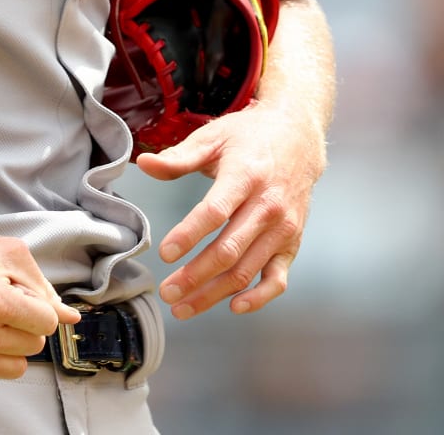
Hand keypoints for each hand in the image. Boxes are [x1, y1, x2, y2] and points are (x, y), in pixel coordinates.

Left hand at [135, 102, 324, 319]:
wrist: (299, 137)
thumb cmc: (250, 137)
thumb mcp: (213, 137)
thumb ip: (179, 157)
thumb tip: (145, 165)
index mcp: (246, 176)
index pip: (215, 211)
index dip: (189, 234)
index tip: (164, 253)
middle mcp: (268, 205)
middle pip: (229, 250)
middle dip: (195, 275)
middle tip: (167, 291)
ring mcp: (283, 228)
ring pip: (247, 270)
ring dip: (214, 293)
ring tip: (183, 306)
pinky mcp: (292, 243)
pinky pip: (277, 278)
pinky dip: (258, 297)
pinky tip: (233, 306)